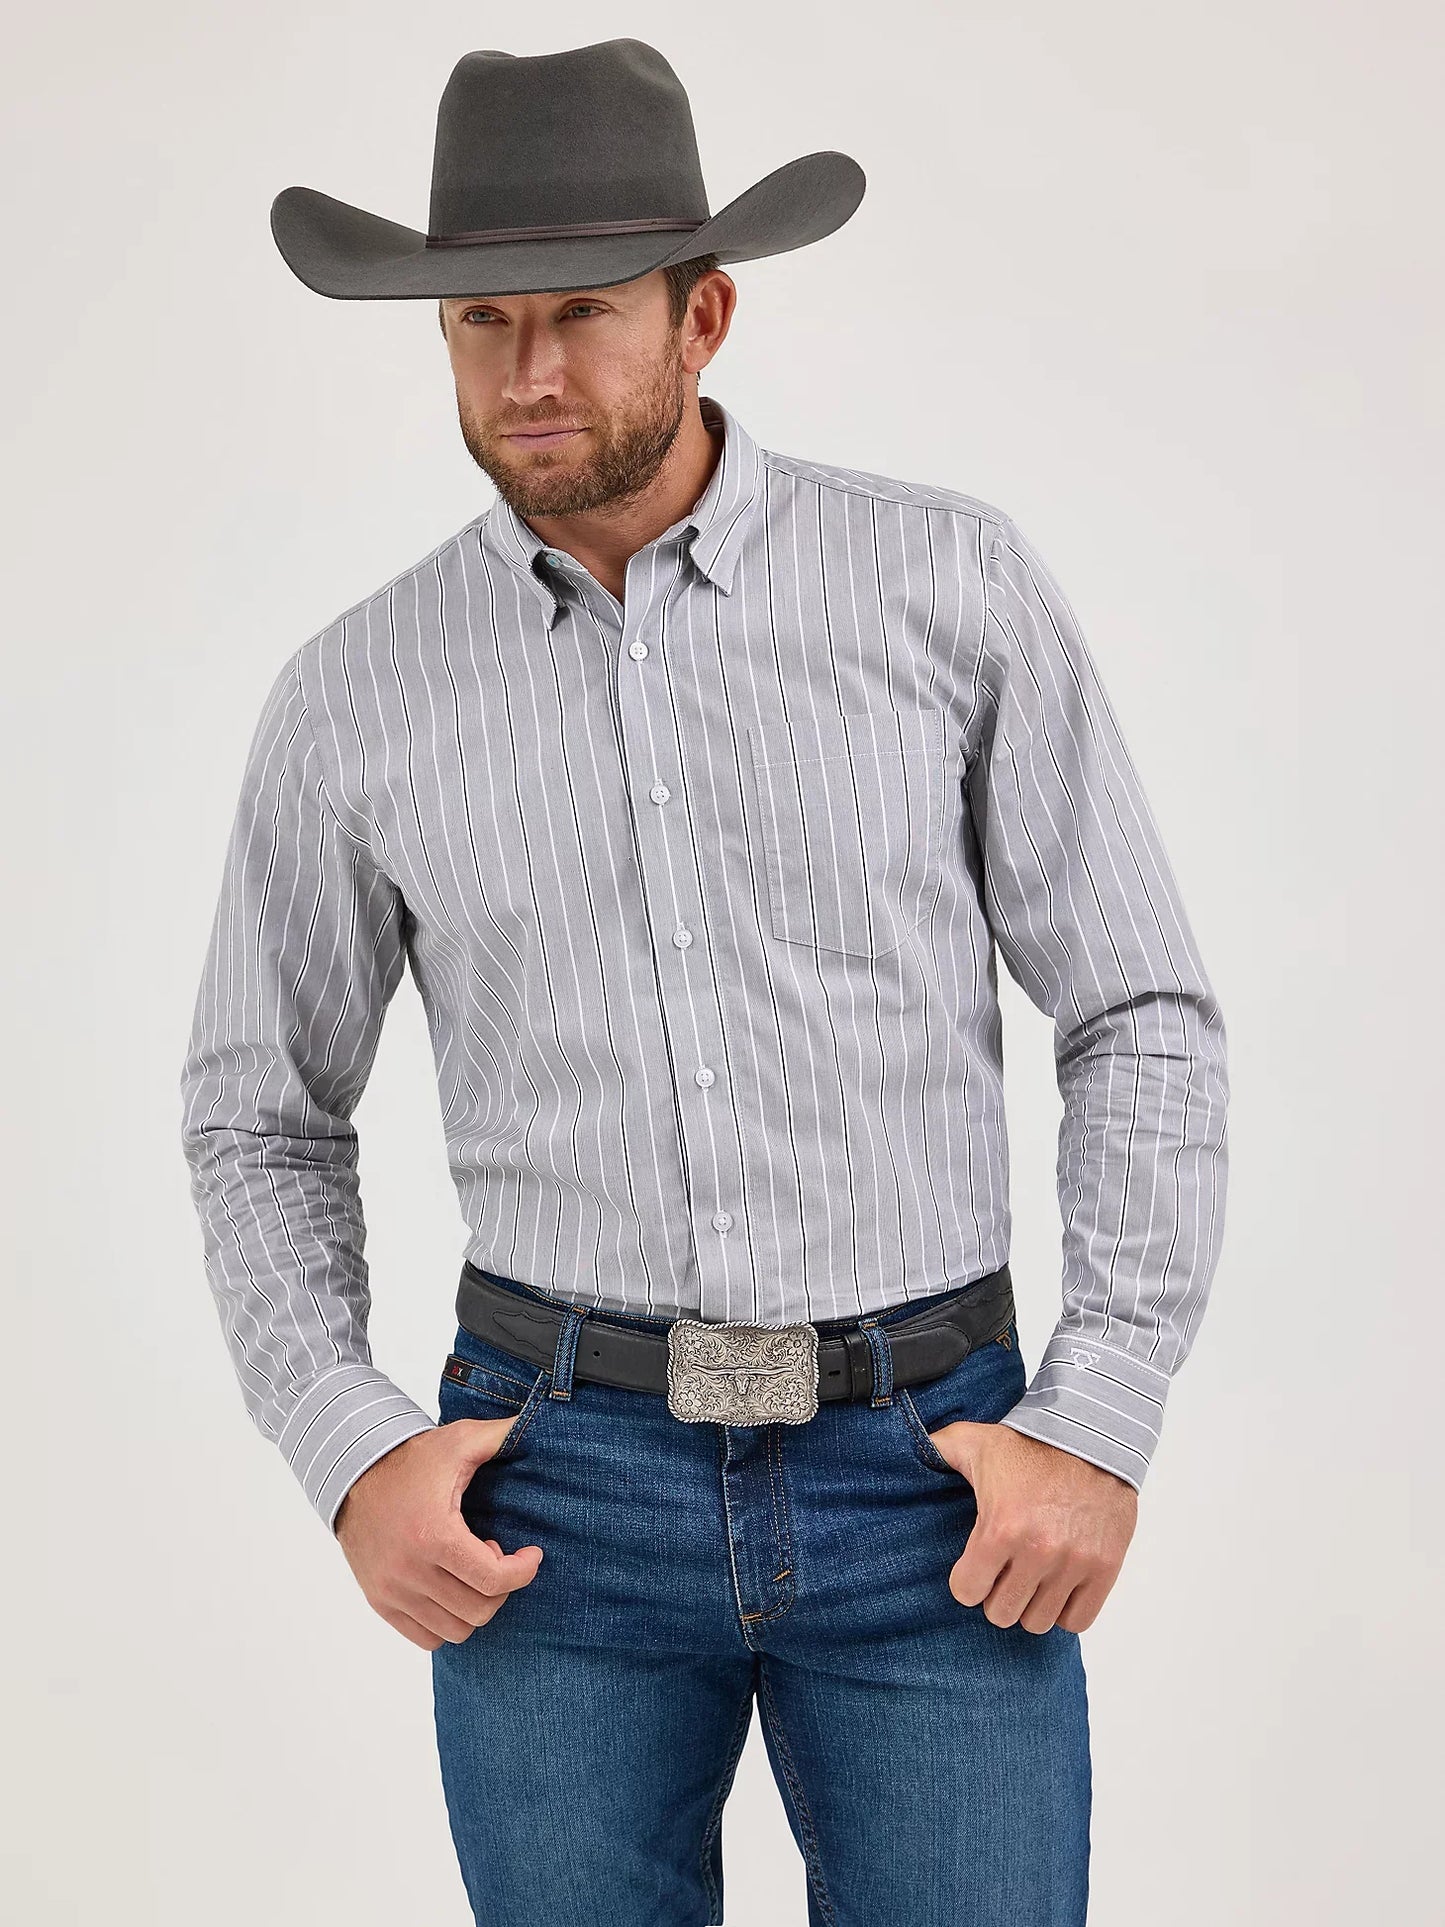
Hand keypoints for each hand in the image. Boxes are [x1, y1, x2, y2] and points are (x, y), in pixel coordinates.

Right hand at [333, 1420, 544, 1650]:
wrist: (352, 1473)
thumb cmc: (411, 1459)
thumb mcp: (459, 1440)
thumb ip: (501, 1435)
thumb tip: (538, 1424)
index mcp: (434, 1534)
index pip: (493, 1580)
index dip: (523, 1571)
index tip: (531, 1554)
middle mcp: (410, 1570)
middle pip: (478, 1610)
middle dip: (500, 1586)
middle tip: (494, 1557)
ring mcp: (392, 1590)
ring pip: (455, 1630)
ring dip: (474, 1604)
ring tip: (469, 1570)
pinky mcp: (380, 1601)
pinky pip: (426, 1637)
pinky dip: (446, 1621)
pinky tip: (449, 1587)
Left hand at [924, 1420, 1137, 1633]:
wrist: (1093, 1435)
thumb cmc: (1031, 1443)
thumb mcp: (976, 1441)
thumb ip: (938, 1450)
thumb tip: (901, 1450)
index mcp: (1001, 1527)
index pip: (967, 1592)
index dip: (967, 1581)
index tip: (975, 1567)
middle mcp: (1038, 1552)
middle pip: (1002, 1613)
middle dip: (997, 1595)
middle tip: (1002, 1574)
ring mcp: (1074, 1563)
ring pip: (1038, 1622)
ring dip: (1030, 1604)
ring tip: (1030, 1579)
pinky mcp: (1105, 1568)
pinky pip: (1078, 1620)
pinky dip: (1066, 1609)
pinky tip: (1057, 1586)